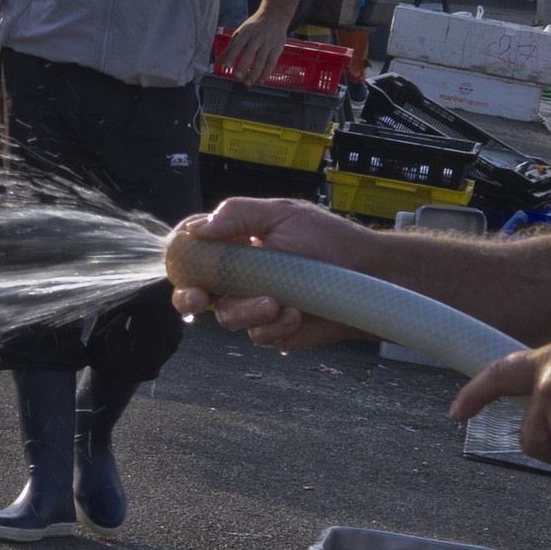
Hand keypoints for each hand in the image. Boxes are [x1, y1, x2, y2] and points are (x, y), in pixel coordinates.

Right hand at [167, 198, 376, 349]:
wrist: (370, 277)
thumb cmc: (331, 241)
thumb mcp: (284, 214)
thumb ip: (239, 214)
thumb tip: (199, 227)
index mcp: (236, 245)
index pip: (194, 249)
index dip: (181, 256)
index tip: (180, 261)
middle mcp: (240, 276)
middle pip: (195, 291)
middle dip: (189, 297)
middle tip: (199, 299)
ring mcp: (254, 304)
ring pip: (226, 317)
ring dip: (246, 311)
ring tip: (276, 302)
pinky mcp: (273, 328)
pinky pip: (257, 335)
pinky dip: (274, 326)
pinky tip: (296, 313)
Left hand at [217, 14, 289, 85]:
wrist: (274, 16)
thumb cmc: (254, 27)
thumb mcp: (240, 34)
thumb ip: (230, 49)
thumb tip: (218, 63)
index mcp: (245, 34)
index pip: (237, 45)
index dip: (232, 56)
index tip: (226, 66)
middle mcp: (256, 38)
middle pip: (250, 53)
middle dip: (243, 66)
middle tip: (238, 77)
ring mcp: (267, 44)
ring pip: (261, 60)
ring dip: (255, 73)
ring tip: (248, 83)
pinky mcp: (277, 48)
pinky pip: (272, 62)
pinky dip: (266, 72)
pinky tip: (261, 80)